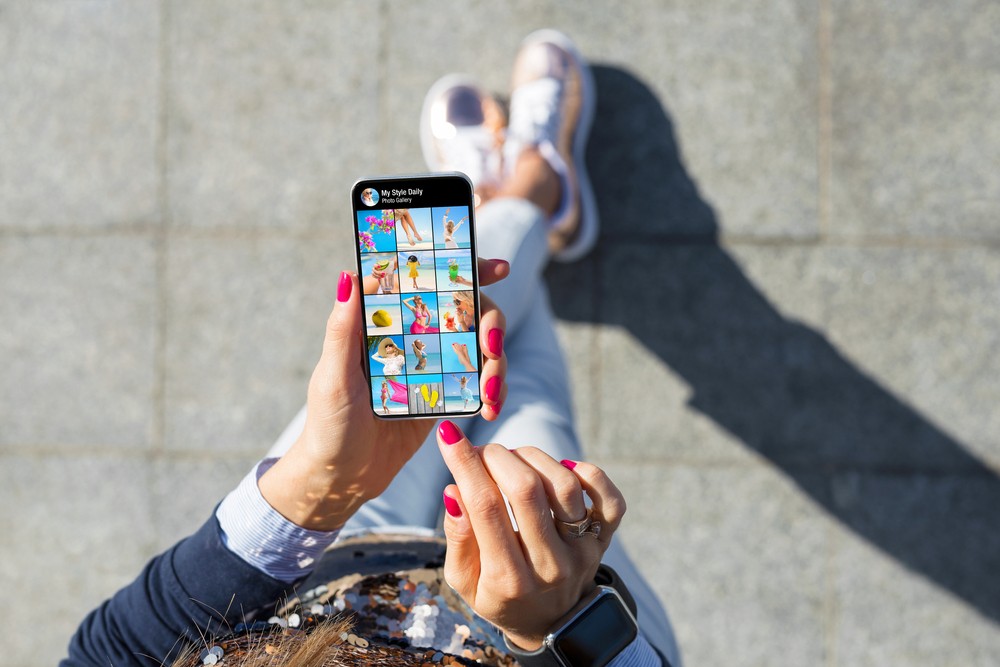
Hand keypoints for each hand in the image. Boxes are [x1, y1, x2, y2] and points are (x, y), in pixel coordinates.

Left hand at [258, 258, 510, 530]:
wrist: (342, 478)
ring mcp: (433, 365)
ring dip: (496, 363)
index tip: (498, 268)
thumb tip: (349, 276)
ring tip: (491, 394)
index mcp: (384, 321)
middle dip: (492, 322)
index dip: (465, 268)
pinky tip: (490, 407)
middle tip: (492, 347)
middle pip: (468, 310)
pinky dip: (492, 389)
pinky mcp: (446, 394)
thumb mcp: (334, 378)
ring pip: (480, 346)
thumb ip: (343, 330)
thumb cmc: (328, 426)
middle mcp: (413, 335)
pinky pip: (479, 381)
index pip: (428, 281)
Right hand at [436, 421, 626, 649]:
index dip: (465, 464)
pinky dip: (588, 473)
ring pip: (564, 486)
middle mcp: (549, 565)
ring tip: (514, 460)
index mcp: (508, 579)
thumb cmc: (499, 595)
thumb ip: (458, 538)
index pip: (485, 507)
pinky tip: (562, 468)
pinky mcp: (604, 541)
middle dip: (497, 456)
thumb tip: (454, 490)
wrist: (550, 624)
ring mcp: (582, 552)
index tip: (449, 435)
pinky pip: (610, 499)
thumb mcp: (464, 581)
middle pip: (526, 490)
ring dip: (533, 458)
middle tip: (483, 452)